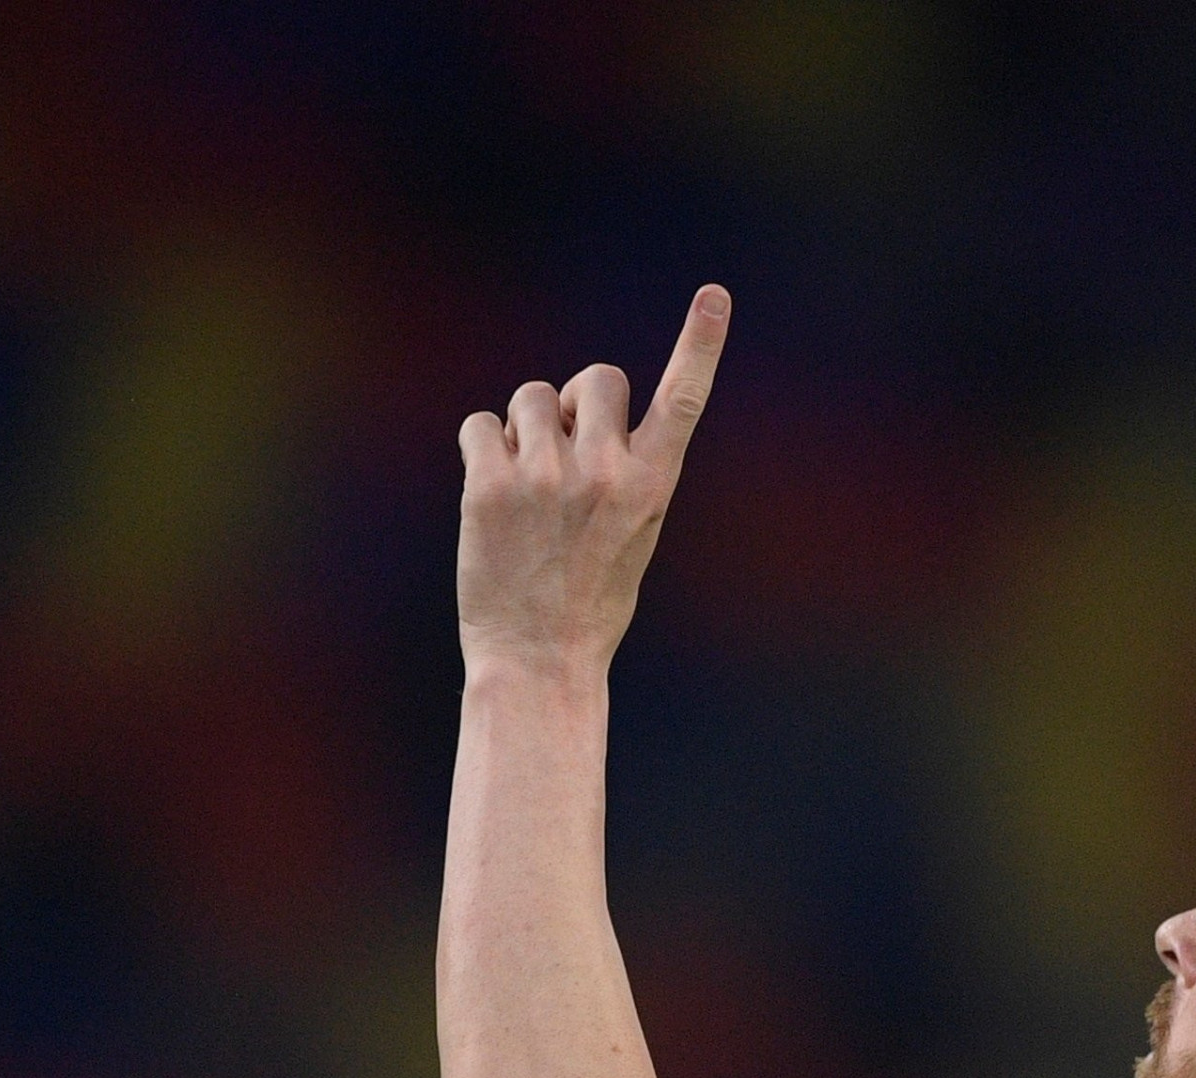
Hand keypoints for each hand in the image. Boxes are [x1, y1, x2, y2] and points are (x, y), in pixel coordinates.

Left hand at [456, 286, 728, 676]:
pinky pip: (481, 424)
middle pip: (596, 378)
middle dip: (580, 405)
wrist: (538, 662)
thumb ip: (621, 468)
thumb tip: (579, 413)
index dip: (700, 343)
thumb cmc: (589, 601)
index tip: (715, 296)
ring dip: (526, 429)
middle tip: (566, 459)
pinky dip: (482, 449)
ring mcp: (546, 476)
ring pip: (533, 397)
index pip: (683, 400)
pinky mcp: (490, 486)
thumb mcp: (633, 534)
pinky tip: (492, 495)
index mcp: (652, 484)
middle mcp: (605, 472)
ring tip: (527, 488)